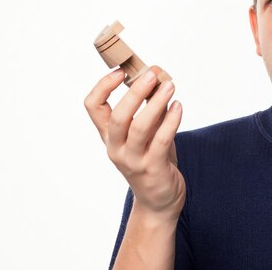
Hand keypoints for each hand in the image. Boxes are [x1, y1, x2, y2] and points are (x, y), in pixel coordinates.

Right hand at [84, 67, 185, 221]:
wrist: (160, 201)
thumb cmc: (154, 159)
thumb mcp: (148, 131)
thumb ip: (150, 106)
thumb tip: (157, 74)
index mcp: (109, 136)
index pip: (93, 107)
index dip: (102, 86)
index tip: (120, 70)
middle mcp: (116, 148)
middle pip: (117, 116)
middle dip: (135, 92)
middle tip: (152, 74)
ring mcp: (133, 161)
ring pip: (140, 127)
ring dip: (156, 103)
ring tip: (171, 86)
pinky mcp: (153, 169)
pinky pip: (162, 141)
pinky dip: (171, 121)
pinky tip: (179, 107)